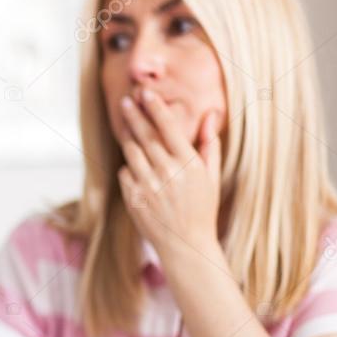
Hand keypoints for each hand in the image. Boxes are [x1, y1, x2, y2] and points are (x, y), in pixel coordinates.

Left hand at [117, 88, 222, 257]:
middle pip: (144, 135)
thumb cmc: (202, 207)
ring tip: (127, 126)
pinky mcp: (133, 198)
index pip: (168, 127)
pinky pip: (125, 173)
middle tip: (126, 100)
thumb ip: (209, 144)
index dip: (155, 108)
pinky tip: (137, 168)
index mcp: (188, 163)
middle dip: (134, 115)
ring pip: (131, 152)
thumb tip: (211, 114)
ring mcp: (147, 185)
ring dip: (128, 137)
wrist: (186, 244)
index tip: (146, 93)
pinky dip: (129, 168)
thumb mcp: (211, 175)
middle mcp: (166, 172)